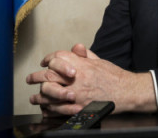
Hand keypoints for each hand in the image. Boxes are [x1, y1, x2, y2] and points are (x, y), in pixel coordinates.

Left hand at [26, 44, 157, 115]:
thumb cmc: (115, 77)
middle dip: (36, 76)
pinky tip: (46, 108)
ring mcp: (75, 94)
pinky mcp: (77, 107)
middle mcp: (76, 78)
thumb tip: (76, 48)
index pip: (58, 57)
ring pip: (49, 93)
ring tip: (34, 97)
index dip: (49, 58)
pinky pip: (57, 108)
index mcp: (82, 65)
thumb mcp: (100, 61)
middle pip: (49, 75)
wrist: (126, 92)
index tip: (45, 62)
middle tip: (31, 78)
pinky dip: (49, 108)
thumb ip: (85, 55)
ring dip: (39, 95)